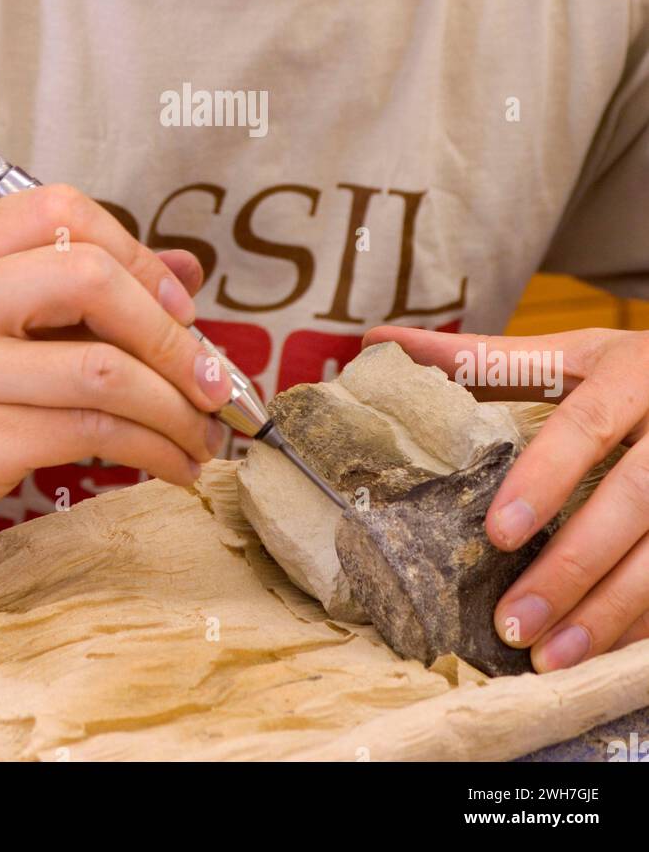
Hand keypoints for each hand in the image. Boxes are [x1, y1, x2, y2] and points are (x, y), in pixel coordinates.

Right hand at [0, 185, 230, 586]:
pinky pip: (90, 432)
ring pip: (102, 367)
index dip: (137, 251)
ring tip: (206, 436)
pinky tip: (172, 466)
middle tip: (214, 378)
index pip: (58, 210)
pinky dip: (153, 449)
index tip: (180, 306)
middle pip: (89, 275)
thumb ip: (76, 301)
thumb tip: (183, 273)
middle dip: (173, 333)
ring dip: (178, 406)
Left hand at [363, 324, 648, 670]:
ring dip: (609, 613)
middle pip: (635, 500)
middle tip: (514, 621)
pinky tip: (596, 655)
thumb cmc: (622, 372)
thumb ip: (481, 358)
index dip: (546, 477)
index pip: (588, 423)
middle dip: (573, 567)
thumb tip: (377, 342)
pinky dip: (640, 625)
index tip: (498, 532)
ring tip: (550, 658)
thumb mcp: (564, 355)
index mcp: (632, 370)